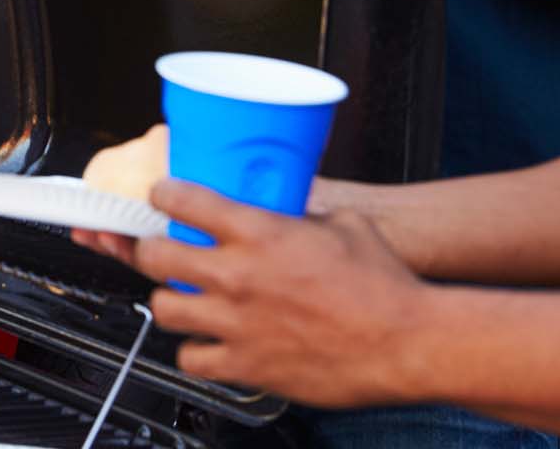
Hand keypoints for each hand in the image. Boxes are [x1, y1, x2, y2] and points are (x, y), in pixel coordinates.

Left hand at [122, 179, 432, 407]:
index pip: (182, 200)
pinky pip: (191, 359)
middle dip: (151, 250)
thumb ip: (301, 216)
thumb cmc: (385, 286)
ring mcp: (238, 323)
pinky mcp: (247, 365)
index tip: (163, 198)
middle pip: (155, 256)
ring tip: (183, 299)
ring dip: (170, 301)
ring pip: (163, 309)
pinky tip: (208, 344)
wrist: (408, 342)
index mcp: (261, 232)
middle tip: (161, 251)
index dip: (164, 195)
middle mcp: (239, 275)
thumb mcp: (344, 225)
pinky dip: (195, 352)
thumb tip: (287, 212)